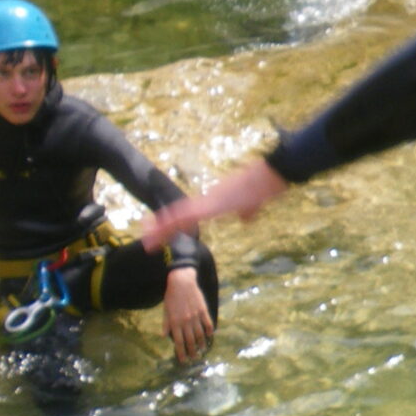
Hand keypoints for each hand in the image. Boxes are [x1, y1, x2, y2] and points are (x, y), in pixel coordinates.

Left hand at [141, 157, 288, 250]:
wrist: (268, 175)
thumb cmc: (263, 188)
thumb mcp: (253, 205)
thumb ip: (247, 212)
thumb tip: (245, 219)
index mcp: (214, 202)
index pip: (187, 215)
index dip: (172, 224)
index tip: (159, 232)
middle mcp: (207, 200)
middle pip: (178, 215)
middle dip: (161, 228)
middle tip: (146, 240)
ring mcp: (209, 201)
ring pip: (180, 216)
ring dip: (163, 228)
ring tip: (149, 240)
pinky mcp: (214, 204)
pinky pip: (191, 214)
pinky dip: (177, 221)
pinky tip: (166, 227)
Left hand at [162, 268, 215, 364]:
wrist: (182, 282)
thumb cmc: (171, 296)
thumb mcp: (165, 310)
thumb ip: (166, 324)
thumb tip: (164, 336)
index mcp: (175, 323)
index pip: (178, 342)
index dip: (181, 353)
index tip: (183, 360)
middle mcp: (185, 322)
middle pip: (190, 341)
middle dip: (192, 352)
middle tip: (194, 358)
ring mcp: (195, 317)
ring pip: (200, 334)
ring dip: (201, 344)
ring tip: (202, 350)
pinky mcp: (203, 311)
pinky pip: (207, 323)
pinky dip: (209, 330)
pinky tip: (210, 335)